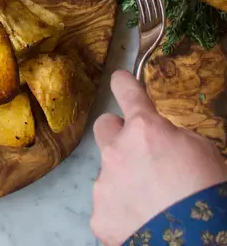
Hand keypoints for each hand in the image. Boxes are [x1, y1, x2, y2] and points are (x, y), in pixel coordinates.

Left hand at [91, 70, 226, 245]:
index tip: (120, 80)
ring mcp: (104, 183)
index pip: (126, 92)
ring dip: (124, 177)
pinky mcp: (99, 215)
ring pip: (107, 170)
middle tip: (140, 153)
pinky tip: (142, 221)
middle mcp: (116, 150)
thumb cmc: (209, 194)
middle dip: (119, 135)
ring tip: (151, 200)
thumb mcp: (202, 152)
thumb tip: (160, 138)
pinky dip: (121, 211)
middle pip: (104, 127)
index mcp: (144, 129)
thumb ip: (172, 137)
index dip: (123, 84)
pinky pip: (107, 205)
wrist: (198, 244)